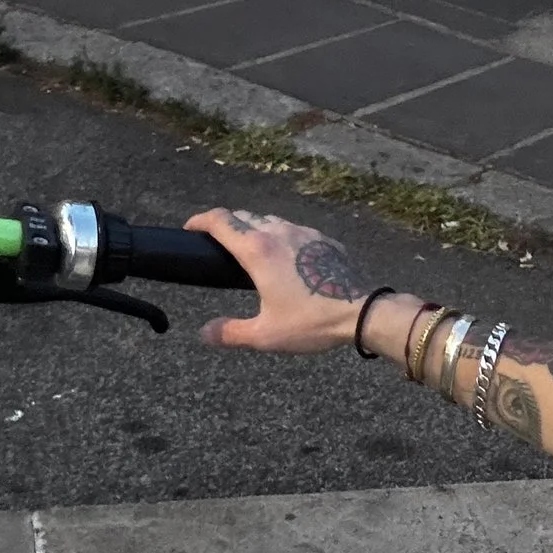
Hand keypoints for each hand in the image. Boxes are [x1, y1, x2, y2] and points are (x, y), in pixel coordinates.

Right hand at [185, 209, 379, 355]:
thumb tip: (204, 333)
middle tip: (217, 244)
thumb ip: (231, 333)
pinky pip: (295, 230)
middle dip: (226, 225)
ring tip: (250, 249)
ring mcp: (304, 233)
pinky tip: (285, 257)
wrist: (363, 311)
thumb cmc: (312, 322)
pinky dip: (281, 237)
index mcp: (257, 250)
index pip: (220, 221)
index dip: (200, 220)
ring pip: (270, 220)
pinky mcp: (324, 240)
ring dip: (254, 228)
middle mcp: (279, 233)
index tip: (189, 228)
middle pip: (243, 216)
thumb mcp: (266, 335)